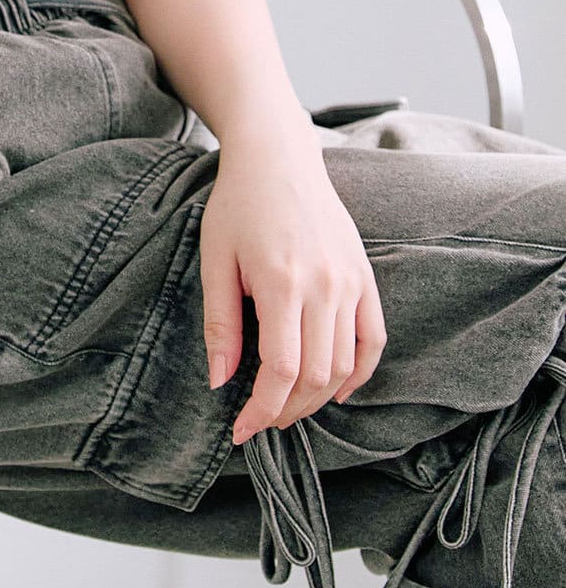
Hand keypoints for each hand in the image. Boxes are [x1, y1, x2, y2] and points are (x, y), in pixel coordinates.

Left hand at [200, 128, 386, 446]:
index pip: (281, 370)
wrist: (277, 157)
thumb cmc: (237, 204)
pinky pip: (372, 339)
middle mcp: (325, 285)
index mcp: (282, 281)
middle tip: (259, 420)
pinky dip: (358, 373)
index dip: (262, 409)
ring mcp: (351, 281)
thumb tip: (220, 383)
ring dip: (316, 397)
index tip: (240, 430)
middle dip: (286, 411)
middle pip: (316, 375)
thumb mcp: (215, 259)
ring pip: (344, 364)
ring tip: (286, 405)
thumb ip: (220, 324)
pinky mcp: (365, 277)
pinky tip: (334, 390)